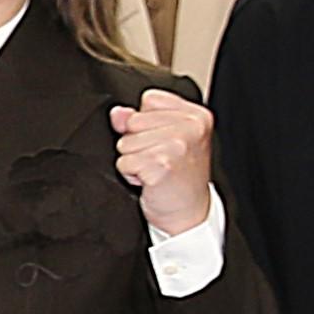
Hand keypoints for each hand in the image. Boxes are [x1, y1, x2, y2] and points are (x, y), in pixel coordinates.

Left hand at [107, 87, 214, 236]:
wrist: (189, 214)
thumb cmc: (179, 178)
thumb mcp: (165, 141)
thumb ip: (139, 120)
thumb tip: (118, 113)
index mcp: (196, 115)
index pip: (149, 99)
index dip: (146, 123)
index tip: (162, 143)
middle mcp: (190, 127)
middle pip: (133, 121)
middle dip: (137, 143)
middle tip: (158, 160)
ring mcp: (177, 146)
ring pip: (125, 142)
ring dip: (133, 160)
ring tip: (154, 170)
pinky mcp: (161, 165)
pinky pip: (124, 162)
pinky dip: (131, 175)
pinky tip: (149, 182)